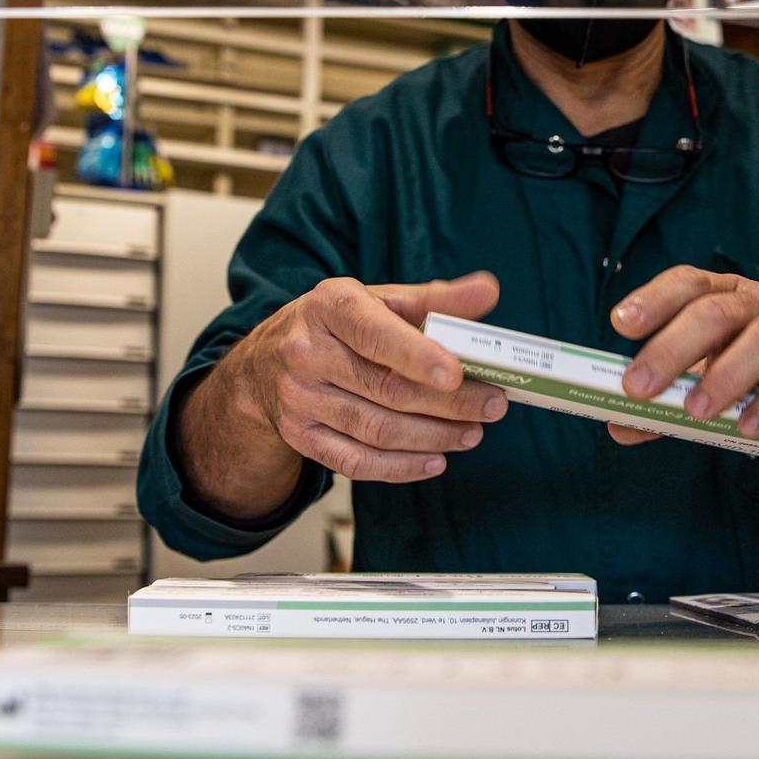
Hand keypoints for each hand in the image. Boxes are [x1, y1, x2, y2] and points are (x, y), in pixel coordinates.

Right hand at [226, 272, 508, 482]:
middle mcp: (306, 353)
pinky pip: (356, 462)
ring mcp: (299, 399)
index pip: (375, 334)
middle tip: (492, 406)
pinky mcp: (300, 437)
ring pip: (376, 429)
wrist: (266, 362)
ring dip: (433, 436)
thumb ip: (435, 299)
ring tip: (472, 433)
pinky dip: (401, 467)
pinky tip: (435, 460)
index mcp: (329, 307)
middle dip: (449, 403)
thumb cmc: (337, 326)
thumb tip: (488, 291)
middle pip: (386, 388)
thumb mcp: (378, 300)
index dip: (417, 356)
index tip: (457, 373)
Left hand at [609, 266, 758, 443]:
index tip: (621, 323)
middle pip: (718, 311)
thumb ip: (672, 399)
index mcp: (731, 296)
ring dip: (726, 374)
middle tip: (638, 385)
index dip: (654, 299)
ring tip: (696, 411)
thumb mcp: (723, 373)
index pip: (689, 283)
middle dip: (674, 347)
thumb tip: (619, 425)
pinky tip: (748, 427)